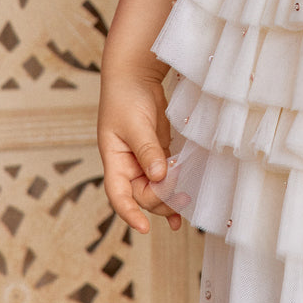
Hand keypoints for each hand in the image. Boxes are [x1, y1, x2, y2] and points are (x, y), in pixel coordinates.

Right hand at [98, 71, 186, 231]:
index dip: (129, 213)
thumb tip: (159, 177)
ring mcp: (143, 160)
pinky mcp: (158, 152)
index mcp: (114, 160)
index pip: (118, 194)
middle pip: (142, 194)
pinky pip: (166, 175)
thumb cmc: (126, 97)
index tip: (143, 227)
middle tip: (182, 197)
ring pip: (156, 188)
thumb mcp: (135, 125)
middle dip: (160, 200)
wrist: (135, 75)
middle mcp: (127, 165)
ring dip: (170, 198)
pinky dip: (175, 186)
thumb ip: (147, 151)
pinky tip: (186, 199)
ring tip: (187, 205)